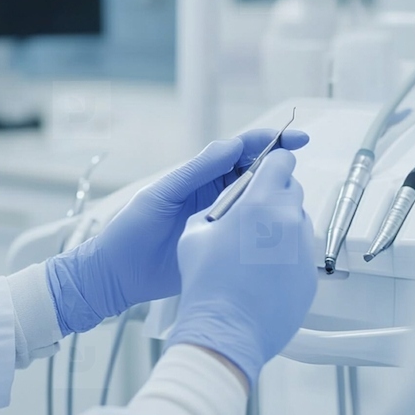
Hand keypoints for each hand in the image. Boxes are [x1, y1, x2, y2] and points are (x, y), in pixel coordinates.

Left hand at [47, 128, 309, 334]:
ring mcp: (221, 220)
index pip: (240, 152)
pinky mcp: (222, 245)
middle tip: (296, 171)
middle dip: (278, 168)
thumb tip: (231, 146)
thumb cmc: (131, 230)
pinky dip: (266, 229)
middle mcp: (214, 194)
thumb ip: (196, 171)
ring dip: (275, 198)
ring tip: (292, 199)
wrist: (118, 274)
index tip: (294, 140)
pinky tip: (280, 231)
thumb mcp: (163, 195)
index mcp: (200, 176)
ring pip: (257, 202)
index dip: (268, 143)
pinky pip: (251, 232)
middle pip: (255, 174)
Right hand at [165, 150, 316, 387]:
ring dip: (280, 226)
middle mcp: (288, 221)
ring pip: (297, 222)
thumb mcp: (196, 231)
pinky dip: (285, 257)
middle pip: (292, 189)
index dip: (271, 161)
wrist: (225, 330)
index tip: (266, 168)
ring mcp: (302, 250)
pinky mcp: (309, 276)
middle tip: (251, 212)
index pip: (280, 160)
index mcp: (260, 202)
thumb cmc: (206, 282)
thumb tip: (232, 201)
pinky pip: (299, 254)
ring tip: (252, 249)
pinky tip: (261, 274)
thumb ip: (220, 206)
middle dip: (273, 194)